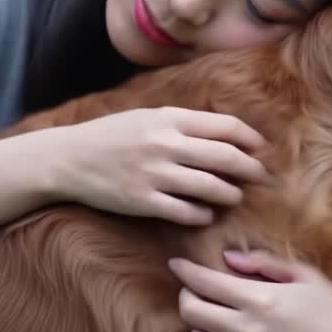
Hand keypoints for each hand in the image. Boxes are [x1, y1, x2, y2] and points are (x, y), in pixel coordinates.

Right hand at [44, 107, 270, 224]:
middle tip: (262, 177)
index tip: (261, 148)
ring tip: (234, 196)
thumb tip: (223, 133)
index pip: (225, 126)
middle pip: (225, 158)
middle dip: (251, 169)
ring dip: (230, 194)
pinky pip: (185, 212)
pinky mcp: (143, 201)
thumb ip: (183, 122)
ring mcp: (154, 174)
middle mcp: (165, 144)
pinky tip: (206, 213)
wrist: (69, 158)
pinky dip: (202, 214)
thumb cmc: (112, 135)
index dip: (250, 138)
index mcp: (169, 118)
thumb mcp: (147, 116)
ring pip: (210, 187)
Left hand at [169, 250, 331, 331]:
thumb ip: (265, 263)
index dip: (185, 270)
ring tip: (214, 317)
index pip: (205, 282)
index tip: (177, 263)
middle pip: (190, 311)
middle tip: (196, 289)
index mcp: (260, 298)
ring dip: (200, 326)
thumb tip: (230, 259)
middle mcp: (246, 329)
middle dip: (187, 296)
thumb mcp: (307, 276)